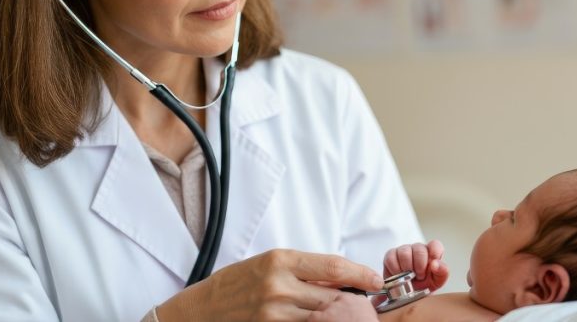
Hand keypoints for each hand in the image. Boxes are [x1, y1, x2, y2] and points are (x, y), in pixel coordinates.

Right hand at [156, 249, 383, 320]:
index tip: (375, 280)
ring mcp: (274, 312)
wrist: (201, 309)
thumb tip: (342, 277)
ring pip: (323, 317)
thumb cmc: (236, 284)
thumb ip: (304, 270)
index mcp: (280, 260)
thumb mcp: (268, 265)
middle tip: (366, 303)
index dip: (360, 274)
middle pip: (333, 296)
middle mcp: (279, 285)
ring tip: (347, 315)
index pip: (333, 267)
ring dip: (339, 317)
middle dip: (354, 301)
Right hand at [383, 240, 448, 292]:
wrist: (408, 294)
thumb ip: (442, 271)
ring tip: (408, 277)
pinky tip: (398, 276)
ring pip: (404, 252)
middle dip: (419, 266)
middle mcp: (417, 249)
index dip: (434, 252)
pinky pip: (391, 258)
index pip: (435, 245)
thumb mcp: (437, 281)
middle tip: (419, 277)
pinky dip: (395, 269)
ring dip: (407, 268)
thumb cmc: (425, 284)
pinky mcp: (391, 255)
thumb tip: (435, 263)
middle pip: (419, 249)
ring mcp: (403, 250)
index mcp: (431, 252)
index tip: (432, 264)